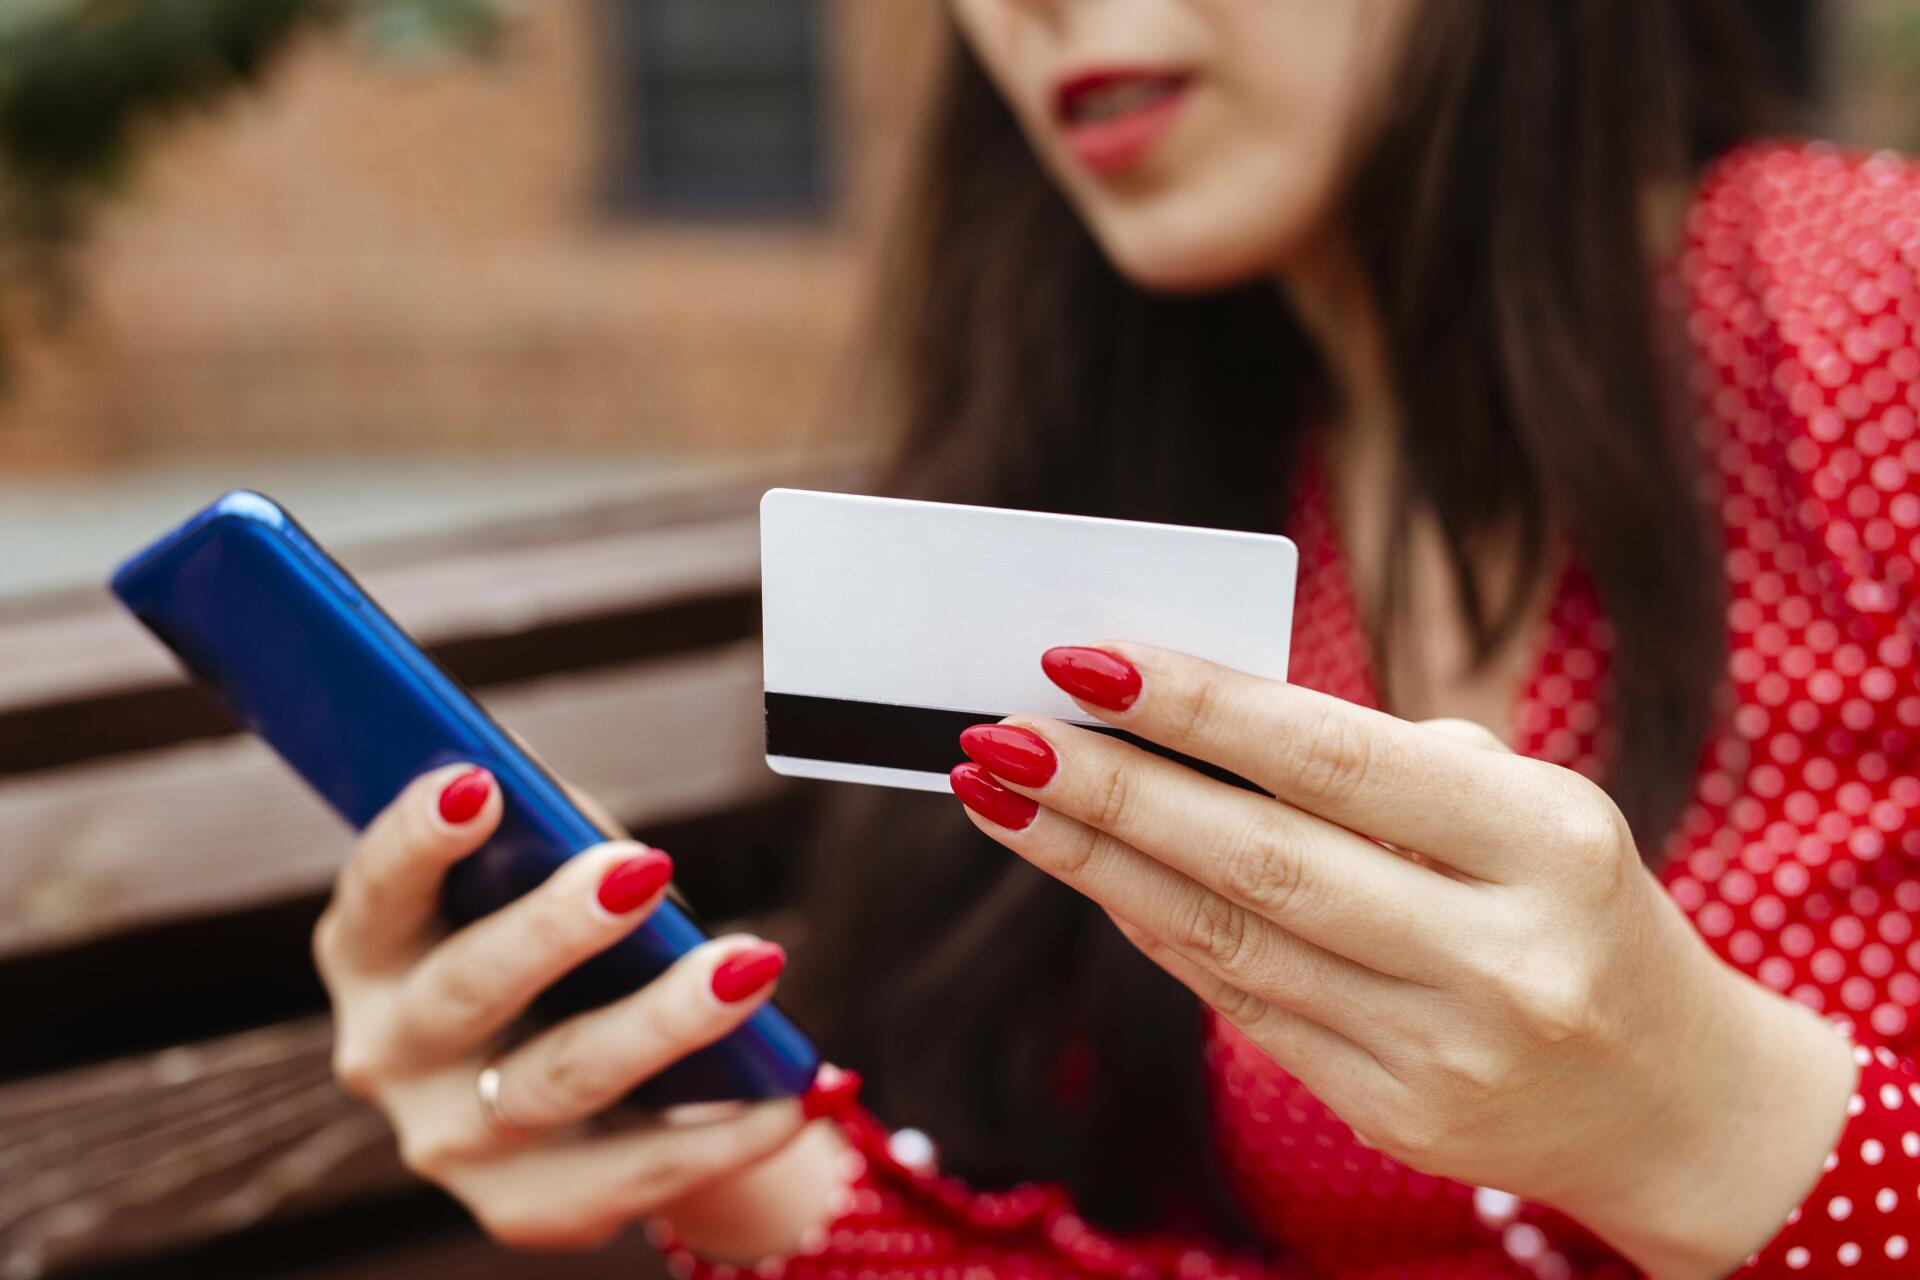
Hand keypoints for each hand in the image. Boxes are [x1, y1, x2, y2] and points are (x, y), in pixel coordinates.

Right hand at [314, 763, 835, 1256]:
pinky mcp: (525, 1208)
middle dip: (557, 926)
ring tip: (751, 966)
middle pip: (468, 989)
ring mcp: (450, 1142)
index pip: (378, 889)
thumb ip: (552, 845)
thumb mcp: (541, 881)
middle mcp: (388, 1053)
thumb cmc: (565, 943)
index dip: (417, 837)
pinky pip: (633, 1171)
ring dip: (665, 1020)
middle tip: (646, 867)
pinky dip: (719, 1134)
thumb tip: (605, 839)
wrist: (598, 1090)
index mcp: (372, 951)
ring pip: (562, 1079)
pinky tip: (787, 1096)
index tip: (480, 782)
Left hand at [952, 644, 1858, 1279]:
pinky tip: (1087, 872)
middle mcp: (1497, 956)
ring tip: (1001, 797)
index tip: (1084, 661)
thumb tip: (1196, 728)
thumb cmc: (1579, 908)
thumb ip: (1392, 770)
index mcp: (1547, 844)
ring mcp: (1441, 1051)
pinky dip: (1154, 930)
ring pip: (1227, 939)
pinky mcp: (1392, 1113)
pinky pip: (1242, 1005)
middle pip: (1259, 858)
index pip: (1337, 760)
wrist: (1672, 1102)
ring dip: (1096, 863)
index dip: (1200, 709)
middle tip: (998, 734)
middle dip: (1110, 789)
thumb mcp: (1537, 813)